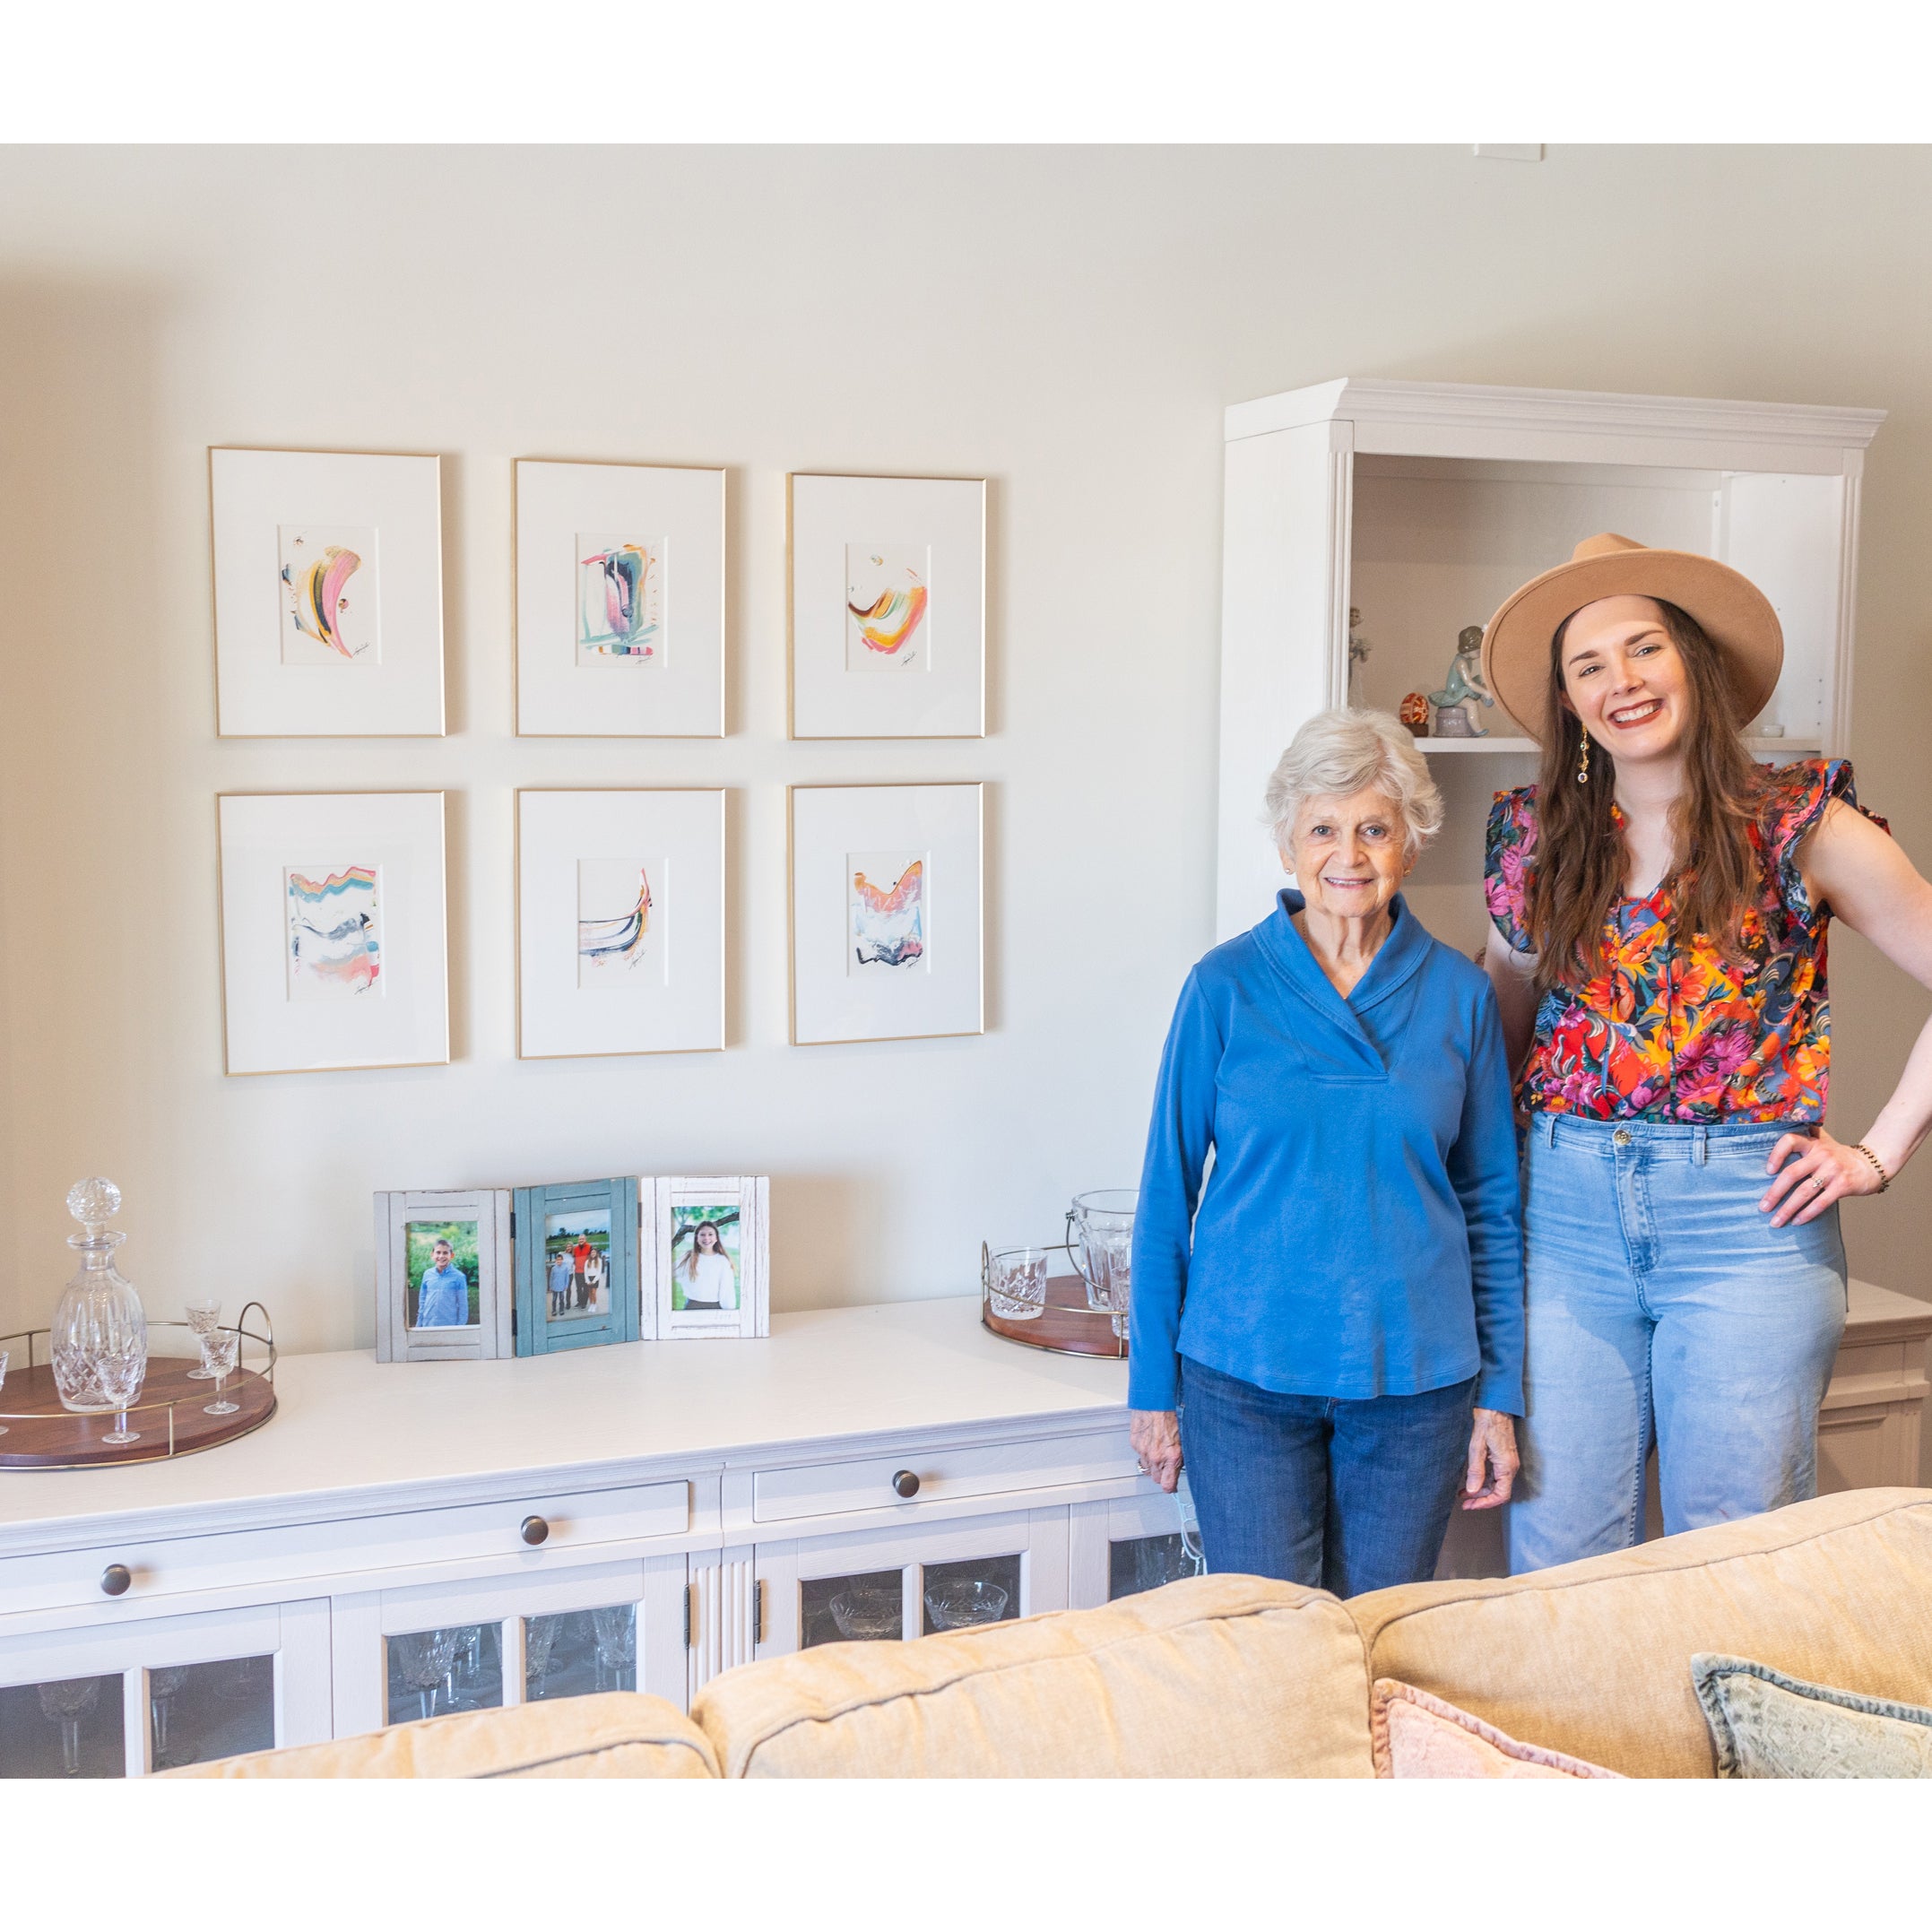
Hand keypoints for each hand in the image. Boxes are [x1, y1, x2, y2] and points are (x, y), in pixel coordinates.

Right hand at [1129, 1409, 1181, 1492]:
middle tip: (1167, 1466)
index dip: (1170, 1487)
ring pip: (1147, 1466)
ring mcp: (1143, 1449)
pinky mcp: (1134, 1442)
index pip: (1167, 1486)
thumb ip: (1183, 1455)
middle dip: (1162, 1474)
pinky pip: (1140, 1453)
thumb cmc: (1172, 1412)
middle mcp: (1156, 1455)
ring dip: (1153, 1463)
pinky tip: (1152, 1440)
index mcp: (1172, 1456)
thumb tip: (1182, 1464)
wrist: (1156, 1397)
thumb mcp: (1185, 1437)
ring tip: (1160, 1450)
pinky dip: (1145, 1450)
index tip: (1172, 1486)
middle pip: (1155, 1478)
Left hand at [1461, 1408, 1517, 1509]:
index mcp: (1506, 1466)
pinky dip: (1483, 1480)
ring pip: (1496, 1484)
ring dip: (1480, 1489)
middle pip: (1498, 1492)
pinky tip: (1471, 1479)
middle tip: (1463, 1501)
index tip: (1470, 1506)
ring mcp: (1507, 1462)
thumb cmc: (1487, 1421)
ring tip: (1463, 1492)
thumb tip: (1472, 1491)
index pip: (1501, 1495)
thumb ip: (1475, 1470)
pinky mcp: (1503, 1457)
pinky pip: (1495, 1474)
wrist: (1495, 1405)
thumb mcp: (1477, 1446)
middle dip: (1480, 1498)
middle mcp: (1510, 1466)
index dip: (1485, 1503)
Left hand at [1760, 1127, 1884, 1227]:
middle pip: (1792, 1174)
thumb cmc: (1838, 1156)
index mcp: (1813, 1143)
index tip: (1767, 1171)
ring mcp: (1833, 1170)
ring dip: (1787, 1209)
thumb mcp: (1822, 1143)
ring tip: (1776, 1221)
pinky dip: (1807, 1214)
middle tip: (1763, 1207)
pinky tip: (1796, 1221)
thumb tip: (1767, 1156)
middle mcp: (1822, 1154)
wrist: (1872, 1163)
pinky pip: (1821, 1202)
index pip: (1789, 1141)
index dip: (1776, 1155)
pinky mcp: (1843, 1185)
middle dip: (1775, 1193)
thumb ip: (1801, 1144)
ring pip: (1804, 1192)